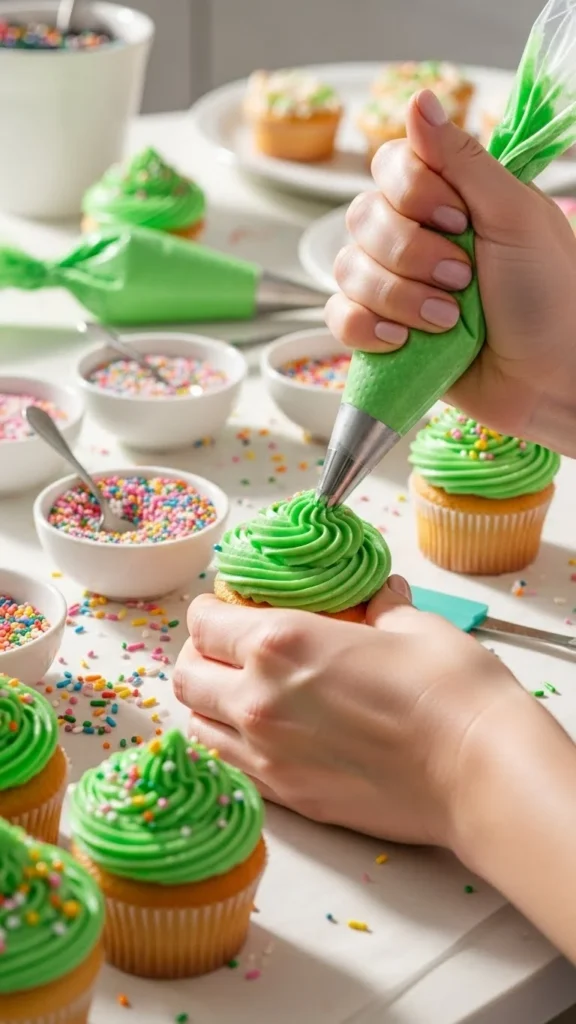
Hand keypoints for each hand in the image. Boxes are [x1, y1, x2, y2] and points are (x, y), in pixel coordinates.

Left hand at [173, 578, 524, 847]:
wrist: (477, 770)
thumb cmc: (450, 691)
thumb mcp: (411, 625)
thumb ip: (378, 606)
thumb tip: (378, 596)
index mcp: (280, 643)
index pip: (203, 622)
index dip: (210, 610)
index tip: (226, 608)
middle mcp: (258, 699)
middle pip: (185, 675)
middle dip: (198, 655)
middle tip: (224, 649)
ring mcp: (268, 755)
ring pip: (196, 725)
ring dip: (206, 703)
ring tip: (236, 693)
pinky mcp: (288, 796)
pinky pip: (228, 766)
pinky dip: (229, 746)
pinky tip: (261, 734)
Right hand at [325, 89, 575, 455]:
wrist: (547, 380)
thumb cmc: (548, 298)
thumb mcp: (515, 218)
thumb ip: (464, 160)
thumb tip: (419, 99)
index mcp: (450, 198)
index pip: (390, 165)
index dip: (411, 192)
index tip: (457, 220)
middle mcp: (415, 235)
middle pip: (363, 219)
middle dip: (411, 255)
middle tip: (463, 280)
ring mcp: (394, 285)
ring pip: (348, 270)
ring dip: (398, 297)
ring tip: (448, 321)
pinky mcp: (381, 331)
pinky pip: (338, 317)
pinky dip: (365, 328)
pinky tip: (402, 340)